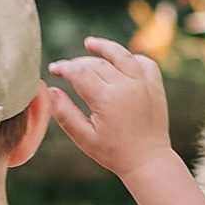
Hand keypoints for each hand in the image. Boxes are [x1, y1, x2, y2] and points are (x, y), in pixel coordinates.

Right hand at [44, 36, 176, 185]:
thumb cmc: (113, 153)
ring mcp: (143, 84)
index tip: (53, 69)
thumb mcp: (84, 138)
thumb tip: (49, 91)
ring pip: (122, 55)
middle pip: (97, 63)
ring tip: (90, 43)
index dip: (64, 67)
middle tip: (66, 69)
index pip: (79, 72)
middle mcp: (126, 86)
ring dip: (105, 47)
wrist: (148, 161)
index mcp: (106, 99)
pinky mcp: (155, 86)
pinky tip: (120, 60)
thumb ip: (65, 113)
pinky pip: (145, 63)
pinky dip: (132, 58)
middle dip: (78, 63)